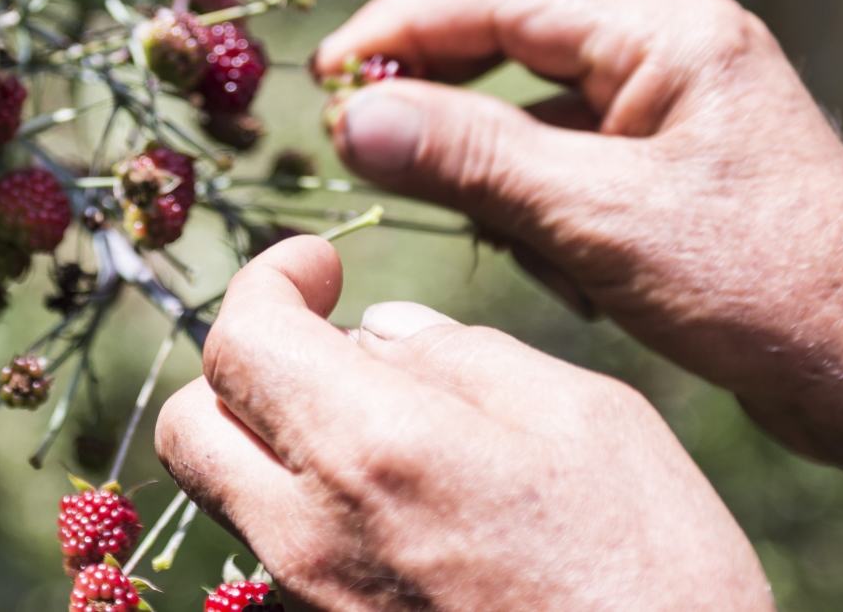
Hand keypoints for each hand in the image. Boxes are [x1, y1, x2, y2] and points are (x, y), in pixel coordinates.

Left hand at [156, 237, 774, 611]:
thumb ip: (464, 356)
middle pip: (190, 423)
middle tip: (320, 334)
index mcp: (373, 449)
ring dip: (267, 430)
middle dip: (241, 357)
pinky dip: (299, 500)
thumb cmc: (652, 572)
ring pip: (222, 492)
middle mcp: (311, 537)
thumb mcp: (584, 418)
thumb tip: (380, 330)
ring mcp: (311, 607)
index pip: (242, 337)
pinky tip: (388, 498)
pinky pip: (271, 556)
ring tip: (367, 413)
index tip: (320, 265)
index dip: (267, 279)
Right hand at [313, 0, 842, 475]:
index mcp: (667, 37)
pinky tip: (568, 273)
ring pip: (531, 120)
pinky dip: (541, 218)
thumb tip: (354, 119)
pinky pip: (563, 171)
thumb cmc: (761, 287)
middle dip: (439, 103)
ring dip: (499, 182)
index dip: (404, 26)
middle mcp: (666, 58)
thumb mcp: (600, 217)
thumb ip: (474, 159)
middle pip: (511, 49)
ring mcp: (665, 116)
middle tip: (360, 144)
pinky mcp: (662, 172)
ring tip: (528, 250)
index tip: (329, 71)